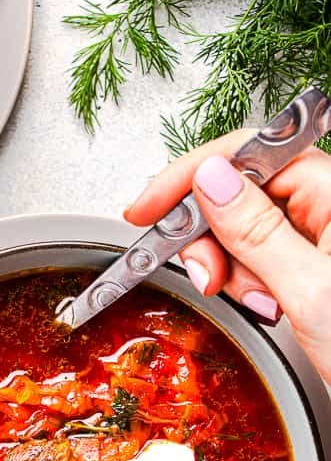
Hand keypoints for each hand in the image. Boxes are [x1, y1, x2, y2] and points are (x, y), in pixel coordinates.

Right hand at [125, 134, 330, 383]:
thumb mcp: (311, 292)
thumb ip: (257, 232)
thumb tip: (212, 180)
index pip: (250, 154)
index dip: (192, 176)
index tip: (149, 208)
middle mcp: (330, 206)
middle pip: (241, 190)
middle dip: (211, 234)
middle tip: (206, 276)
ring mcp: (322, 235)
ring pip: (245, 227)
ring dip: (233, 267)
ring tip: (257, 302)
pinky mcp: (313, 263)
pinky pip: (262, 257)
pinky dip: (250, 283)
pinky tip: (267, 306)